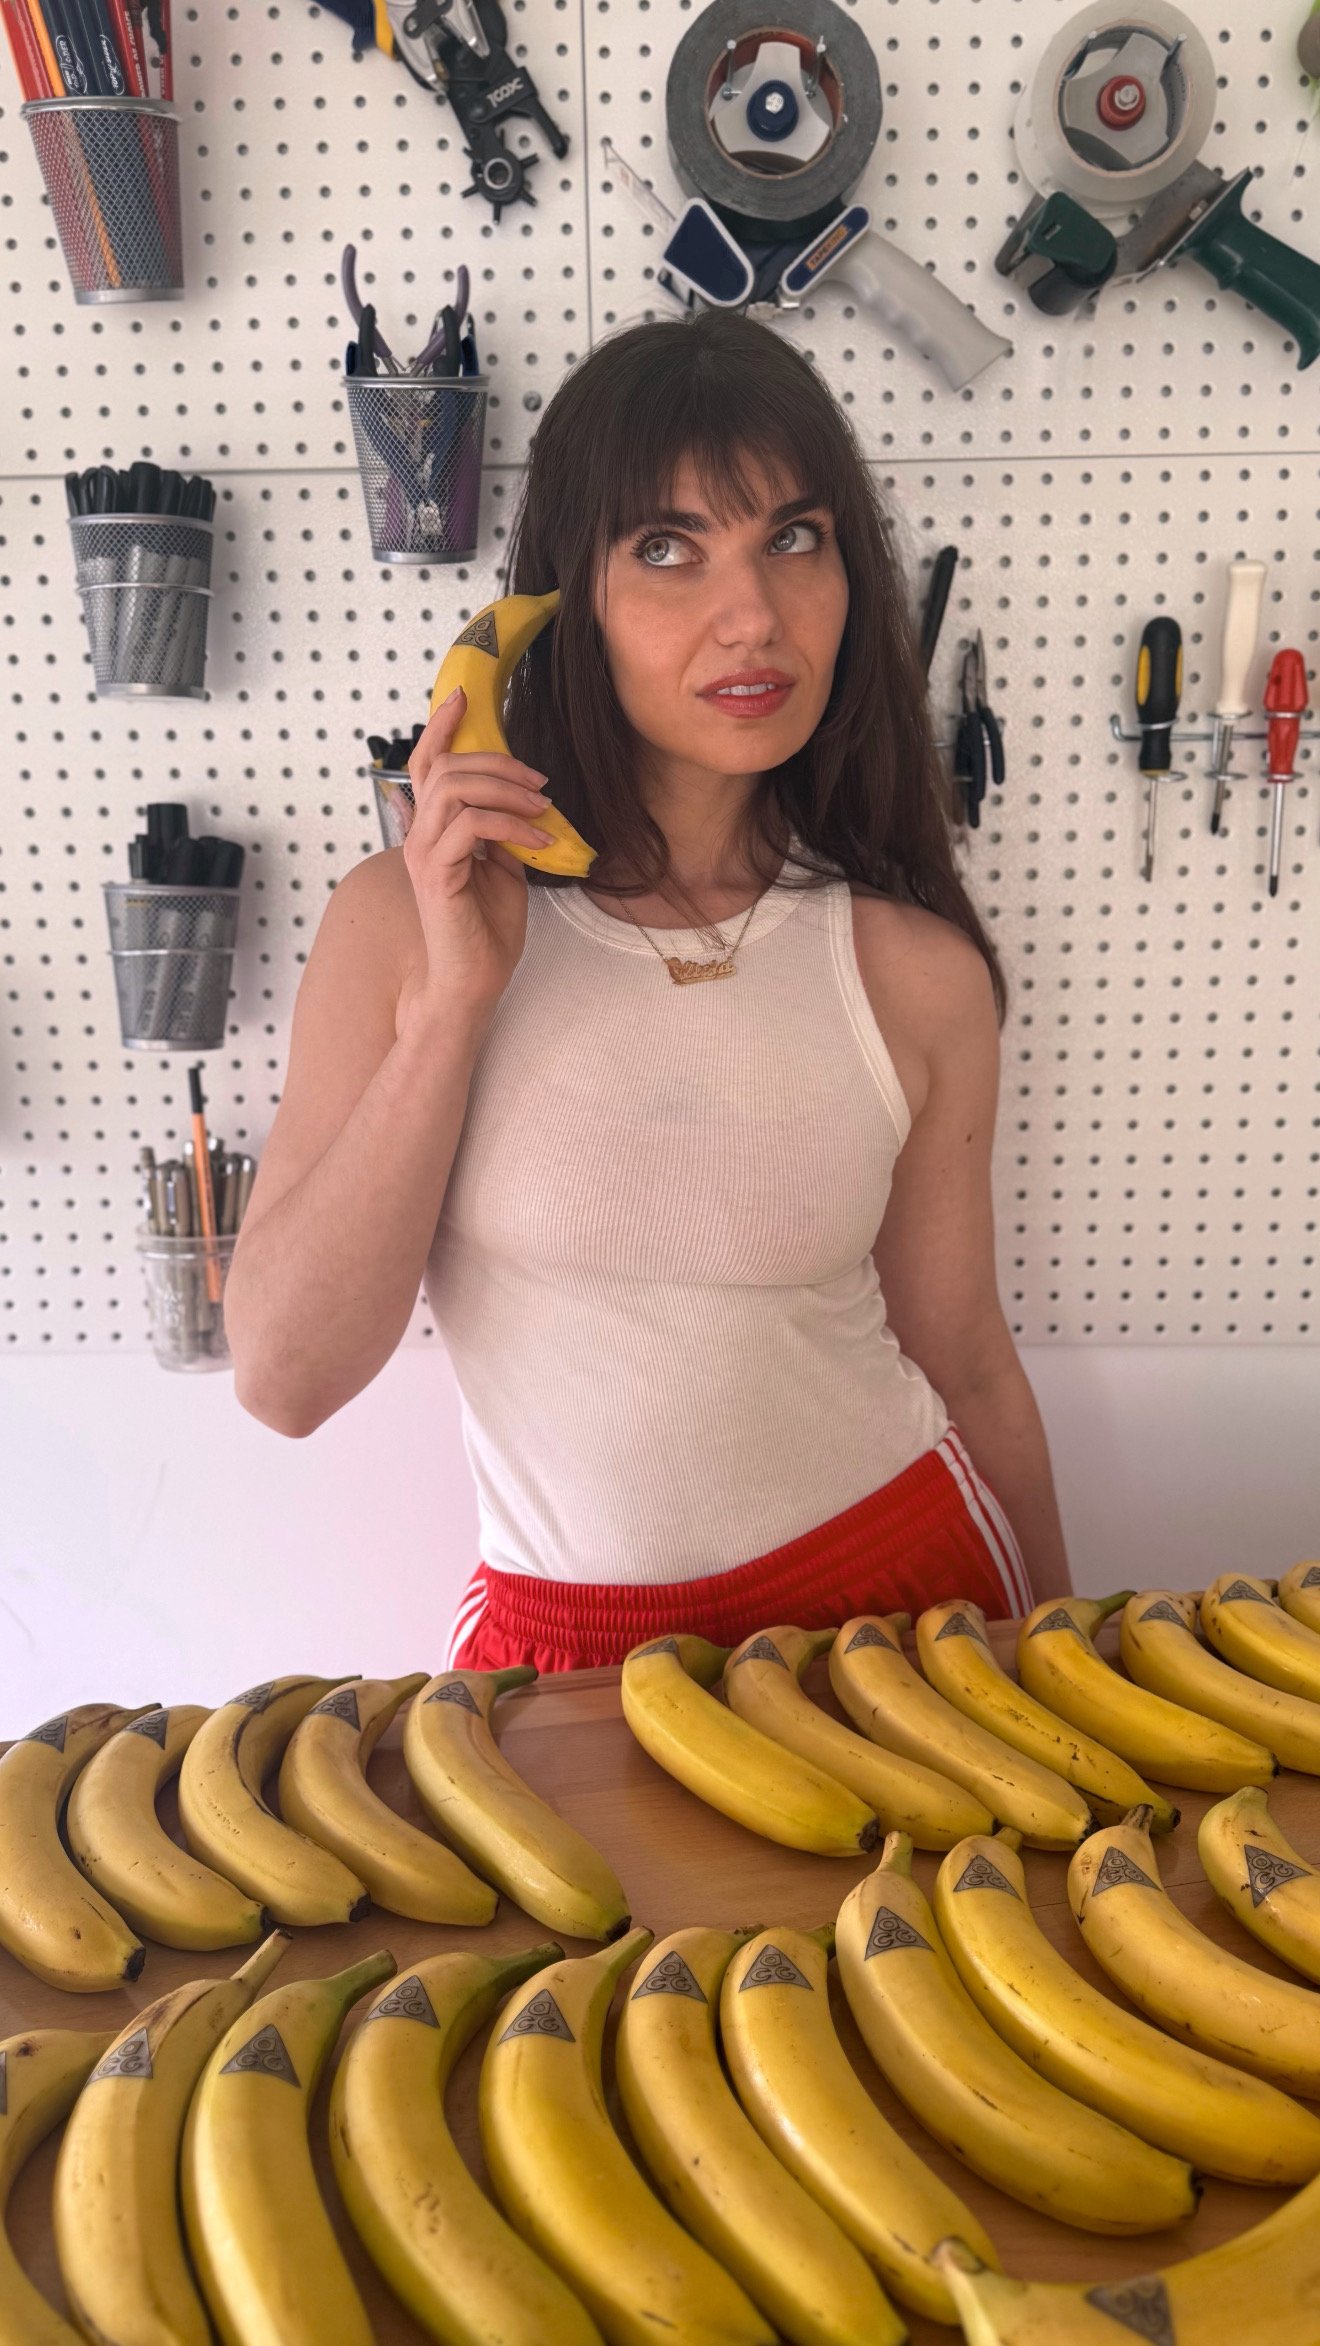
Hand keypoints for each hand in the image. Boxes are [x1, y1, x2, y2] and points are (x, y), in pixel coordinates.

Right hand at [400, 684, 556, 1018]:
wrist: (474, 983)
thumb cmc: (486, 931)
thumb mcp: (504, 867)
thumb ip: (502, 829)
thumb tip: (522, 798)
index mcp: (432, 830)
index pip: (426, 765)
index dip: (441, 727)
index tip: (463, 696)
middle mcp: (419, 837)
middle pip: (444, 769)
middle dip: (497, 762)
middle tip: (540, 782)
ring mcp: (423, 855)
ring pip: (452, 789)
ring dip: (504, 789)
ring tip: (542, 807)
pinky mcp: (437, 876)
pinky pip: (468, 825)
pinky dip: (509, 823)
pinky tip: (537, 837)